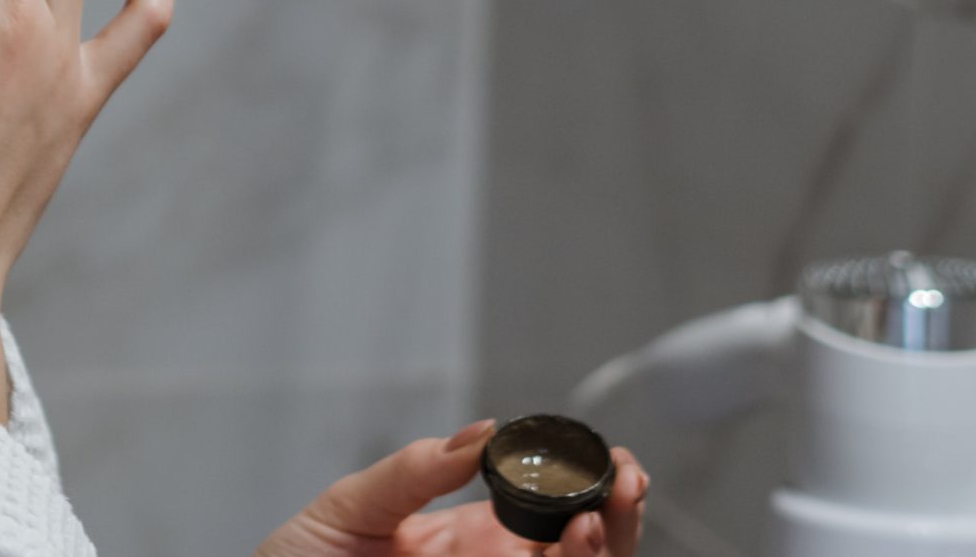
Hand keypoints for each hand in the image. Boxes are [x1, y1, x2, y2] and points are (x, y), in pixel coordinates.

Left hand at [259, 422, 648, 556]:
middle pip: (581, 549)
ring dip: (600, 549)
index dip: (592, 486)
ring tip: (595, 515)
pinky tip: (562, 547)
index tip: (612, 460)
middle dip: (619, 515)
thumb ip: (414, 471)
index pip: (551, 510)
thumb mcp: (349, 506)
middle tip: (626, 480)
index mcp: (472, 536)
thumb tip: (483, 431)